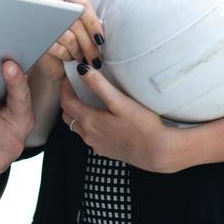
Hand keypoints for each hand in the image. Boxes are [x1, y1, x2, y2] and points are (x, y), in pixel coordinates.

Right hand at [34, 0, 103, 82]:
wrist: (52, 58)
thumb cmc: (71, 39)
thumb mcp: (85, 29)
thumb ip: (92, 25)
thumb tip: (102, 31)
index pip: (83, 5)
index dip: (93, 23)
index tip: (100, 39)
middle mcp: (54, 3)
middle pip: (76, 23)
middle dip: (89, 44)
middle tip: (95, 57)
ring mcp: (44, 18)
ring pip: (69, 37)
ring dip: (79, 51)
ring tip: (82, 58)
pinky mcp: (38, 36)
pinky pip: (58, 48)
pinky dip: (67, 55)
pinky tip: (69, 57)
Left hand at [61, 65, 184, 173]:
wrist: (158, 152)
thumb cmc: (142, 126)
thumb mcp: (120, 101)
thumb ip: (99, 85)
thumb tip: (83, 71)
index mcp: (90, 121)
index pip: (66, 102)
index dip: (65, 88)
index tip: (70, 78)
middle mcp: (89, 135)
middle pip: (68, 115)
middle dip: (69, 100)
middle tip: (78, 87)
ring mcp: (96, 145)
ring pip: (78, 127)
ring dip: (78, 113)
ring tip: (90, 100)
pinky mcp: (106, 151)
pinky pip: (89, 137)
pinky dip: (88, 125)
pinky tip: (103, 119)